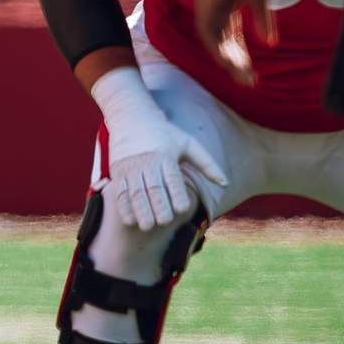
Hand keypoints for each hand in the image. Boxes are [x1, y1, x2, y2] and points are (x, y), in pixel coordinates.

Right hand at [101, 92, 228, 229]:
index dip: (176, 195)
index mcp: (165, 155)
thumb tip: (226, 183)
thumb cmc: (165, 133)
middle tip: (164, 222)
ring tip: (147, 226)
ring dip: (140, 210)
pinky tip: (130, 220)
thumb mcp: (188, 144)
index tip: (181, 210)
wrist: (131, 117)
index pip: (172, 179)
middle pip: (152, 188)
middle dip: (158, 207)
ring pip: (134, 192)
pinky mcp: (117, 170)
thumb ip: (207, 164)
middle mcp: (146, 161)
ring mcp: (130, 166)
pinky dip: (123, 207)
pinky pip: (119, 192)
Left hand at [193, 0, 270, 84]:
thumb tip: (271, 43)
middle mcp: (212, 13)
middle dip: (236, 64)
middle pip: (222, 45)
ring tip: (242, 76)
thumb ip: (262, 21)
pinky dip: (217, 47)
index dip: (241, 57)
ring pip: (213, 43)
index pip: (231, 40)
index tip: (252, 74)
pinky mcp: (203, 5)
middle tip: (249, 81)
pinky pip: (207, 32)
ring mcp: (206, 9)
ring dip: (227, 60)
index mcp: (225, 12)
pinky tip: (228, 61)